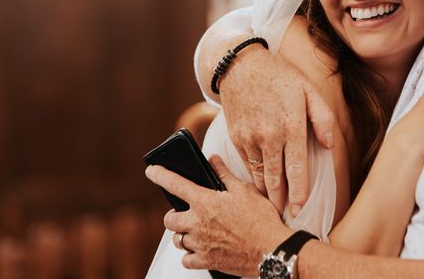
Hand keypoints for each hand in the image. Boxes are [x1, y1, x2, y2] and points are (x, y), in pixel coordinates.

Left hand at [145, 156, 292, 275]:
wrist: (272, 250)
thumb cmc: (261, 219)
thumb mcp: (245, 190)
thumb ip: (225, 174)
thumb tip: (213, 160)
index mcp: (205, 202)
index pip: (175, 184)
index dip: (160, 175)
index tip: (151, 171)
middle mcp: (198, 224)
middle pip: (169, 219)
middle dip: (174, 214)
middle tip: (186, 212)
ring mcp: (200, 244)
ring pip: (177, 240)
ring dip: (182, 234)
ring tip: (195, 230)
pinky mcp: (207, 261)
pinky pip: (187, 260)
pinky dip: (190, 255)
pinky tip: (200, 249)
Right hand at [219, 45, 334, 214]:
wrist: (241, 65)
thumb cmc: (279, 75)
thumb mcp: (308, 89)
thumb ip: (322, 118)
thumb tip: (328, 145)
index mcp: (291, 126)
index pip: (296, 169)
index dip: (299, 193)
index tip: (300, 208)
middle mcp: (269, 135)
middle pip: (276, 180)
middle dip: (280, 202)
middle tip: (285, 215)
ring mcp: (250, 137)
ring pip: (259, 175)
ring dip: (266, 192)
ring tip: (273, 204)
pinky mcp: (236, 137)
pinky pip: (246, 164)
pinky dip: (253, 176)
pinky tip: (260, 183)